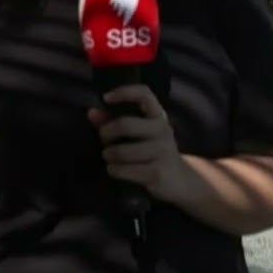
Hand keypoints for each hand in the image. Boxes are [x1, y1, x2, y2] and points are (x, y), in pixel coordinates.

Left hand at [88, 85, 190, 203]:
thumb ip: (113, 121)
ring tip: (110, 158)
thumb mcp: (138, 134)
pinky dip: (114, 170)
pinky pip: (125, 170)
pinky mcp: (157, 173)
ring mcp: (162, 152)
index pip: (144, 94)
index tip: (106, 98)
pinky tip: (115, 169)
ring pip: (122, 151)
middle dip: (106, 133)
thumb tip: (91, 112)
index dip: (124, 92)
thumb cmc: (153, 152)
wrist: (180, 180)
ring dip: (109, 155)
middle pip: (125, 125)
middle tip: (105, 140)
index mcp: (158, 116)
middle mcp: (162, 130)